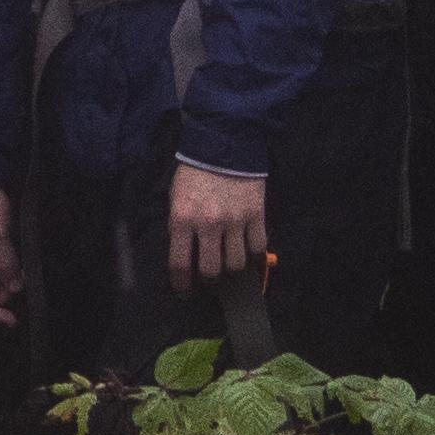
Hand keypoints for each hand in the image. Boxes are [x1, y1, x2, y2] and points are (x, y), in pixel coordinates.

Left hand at [166, 163, 269, 291]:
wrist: (225, 142)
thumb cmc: (195, 171)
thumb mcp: (176, 197)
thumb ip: (178, 225)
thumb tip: (184, 254)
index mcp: (183, 219)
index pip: (180, 264)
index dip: (182, 285)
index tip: (185, 292)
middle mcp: (209, 224)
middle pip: (211, 271)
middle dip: (208, 281)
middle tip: (209, 279)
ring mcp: (235, 221)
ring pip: (236, 264)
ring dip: (231, 270)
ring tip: (229, 266)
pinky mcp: (256, 215)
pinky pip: (258, 248)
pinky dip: (254, 258)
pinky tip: (249, 256)